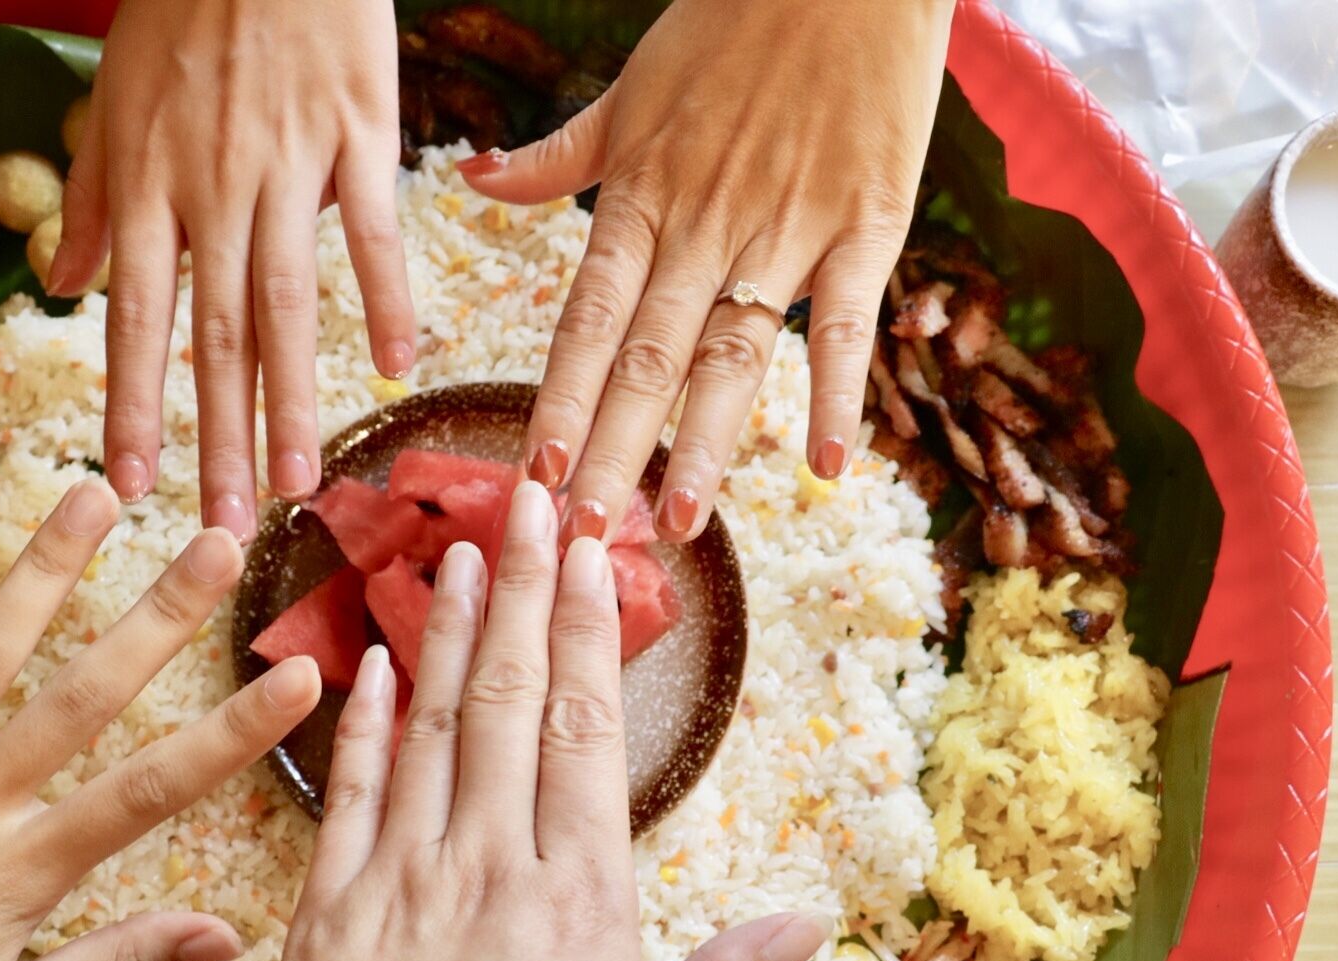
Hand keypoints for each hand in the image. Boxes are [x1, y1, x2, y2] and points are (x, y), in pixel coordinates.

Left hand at [52, 0, 414, 540]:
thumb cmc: (181, 7)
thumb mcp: (113, 101)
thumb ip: (92, 202)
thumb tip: (60, 287)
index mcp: (147, 184)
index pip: (137, 319)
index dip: (134, 407)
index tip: (132, 486)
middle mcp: (211, 188)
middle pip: (214, 333)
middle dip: (217, 436)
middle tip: (226, 522)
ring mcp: (286, 164)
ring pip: (288, 299)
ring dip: (294, 396)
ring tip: (302, 479)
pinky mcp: (356, 133)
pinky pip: (371, 228)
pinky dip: (387, 297)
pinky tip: (398, 367)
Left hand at [252, 482, 827, 960]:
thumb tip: (808, 918)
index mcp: (582, 912)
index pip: (590, 733)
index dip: (589, 630)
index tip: (588, 551)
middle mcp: (488, 876)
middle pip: (510, 703)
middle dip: (521, 594)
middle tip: (526, 500)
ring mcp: (395, 891)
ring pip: (426, 729)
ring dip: (442, 633)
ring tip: (454, 551)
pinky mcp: (321, 925)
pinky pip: (345, 797)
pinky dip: (358, 724)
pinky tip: (365, 665)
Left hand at [460, 0, 951, 543]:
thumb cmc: (730, 25)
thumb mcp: (629, 92)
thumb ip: (555, 157)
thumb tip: (472, 181)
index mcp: (640, 197)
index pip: (587, 319)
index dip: (562, 399)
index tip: (534, 472)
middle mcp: (703, 224)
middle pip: (648, 356)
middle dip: (613, 449)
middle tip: (585, 533)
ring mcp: (784, 227)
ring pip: (734, 351)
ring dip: (705, 441)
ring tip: (679, 521)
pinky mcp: (865, 221)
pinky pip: (845, 319)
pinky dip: (837, 391)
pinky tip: (825, 466)